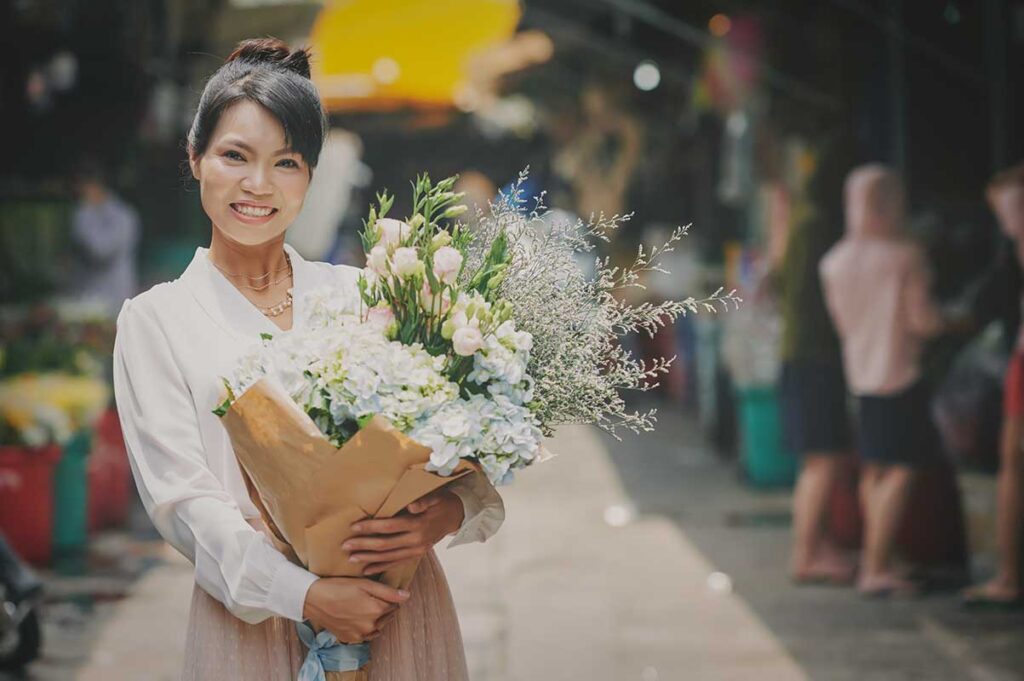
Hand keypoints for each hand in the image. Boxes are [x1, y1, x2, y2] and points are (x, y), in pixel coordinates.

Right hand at [302, 576, 409, 643]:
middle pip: (388, 616)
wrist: (314, 599)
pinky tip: (358, 616)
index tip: (379, 591)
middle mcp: (371, 626)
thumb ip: (388, 592)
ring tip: (364, 606)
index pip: (395, 604)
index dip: (389, 596)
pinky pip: (367, 634)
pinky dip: (366, 627)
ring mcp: (360, 634)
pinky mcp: (351, 639)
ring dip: (376, 618)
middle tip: (370, 597)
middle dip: (384, 607)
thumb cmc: (339, 587)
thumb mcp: (365, 584)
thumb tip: (407, 596)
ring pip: (378, 626)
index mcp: (376, 610)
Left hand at [344, 489, 464, 575]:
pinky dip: (380, 567)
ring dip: (368, 558)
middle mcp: (416, 541)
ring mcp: (416, 550)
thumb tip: (412, 505)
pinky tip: (366, 570)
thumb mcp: (435, 497)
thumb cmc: (441, 502)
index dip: (371, 528)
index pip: (389, 527)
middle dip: (363, 545)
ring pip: (388, 557)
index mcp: (418, 525)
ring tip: (351, 558)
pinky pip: (396, 563)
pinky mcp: (415, 555)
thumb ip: (423, 501)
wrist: (456, 516)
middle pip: (385, 545)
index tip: (353, 527)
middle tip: (345, 546)